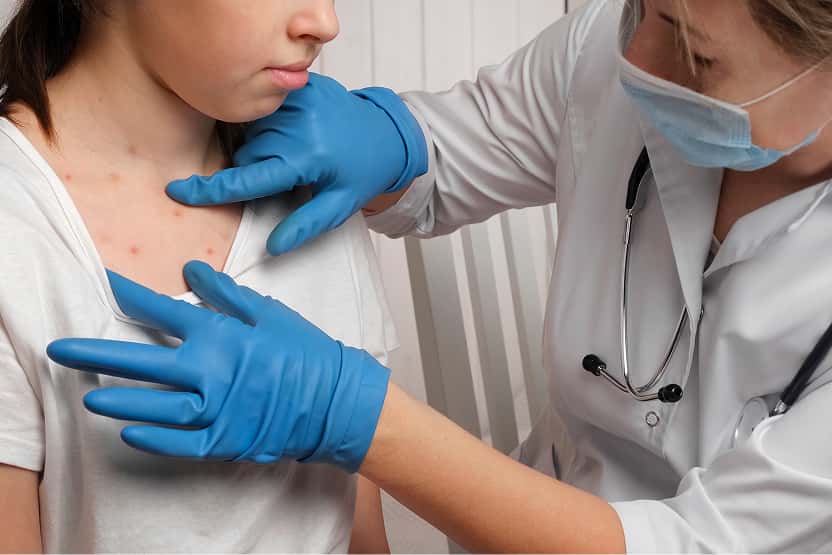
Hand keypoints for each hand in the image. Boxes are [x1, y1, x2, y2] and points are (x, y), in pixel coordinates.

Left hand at [46, 261, 390, 472]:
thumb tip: (190, 268)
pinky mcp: (224, 440)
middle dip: (96, 353)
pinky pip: (180, 444)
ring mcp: (215, 410)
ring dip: (119, 400)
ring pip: (154, 407)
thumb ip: (225, 293)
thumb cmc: (305, 351)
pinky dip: (153, 440)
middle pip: (141, 361)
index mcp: (220, 335)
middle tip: (60, 349)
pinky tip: (128, 433)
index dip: (129, 295)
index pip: (162, 311)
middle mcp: (210, 372)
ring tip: (89, 396)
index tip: (104, 283)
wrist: (336, 399)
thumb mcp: (268, 313)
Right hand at [166, 74, 427, 254]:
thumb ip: (305, 226)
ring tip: (295, 151)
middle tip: (289, 174)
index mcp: (307, 158)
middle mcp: (299, 125)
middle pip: (247, 155)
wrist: (387, 133)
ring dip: (262, 146)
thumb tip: (273, 247)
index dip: (210, 189)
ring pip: (252, 132)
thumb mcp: (339, 205)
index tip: (177, 191)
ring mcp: (298, 100)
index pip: (248, 178)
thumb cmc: (361, 173)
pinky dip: (270, 124)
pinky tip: (294, 131)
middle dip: (256, 170)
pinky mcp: (300, 86)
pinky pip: (264, 109)